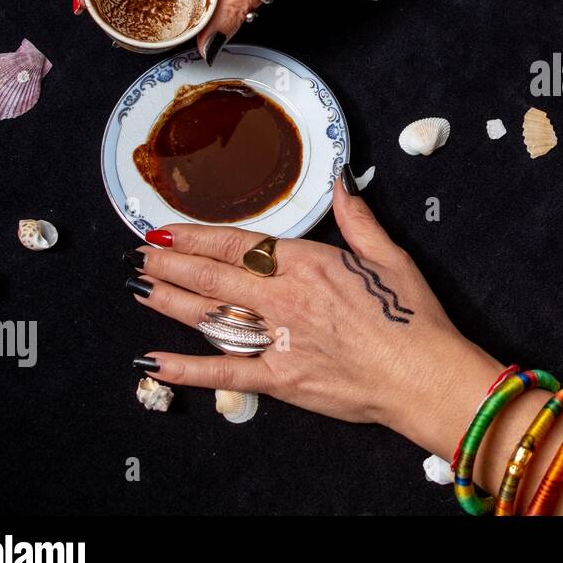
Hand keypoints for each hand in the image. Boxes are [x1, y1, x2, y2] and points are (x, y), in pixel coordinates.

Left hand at [128, 175, 480, 426]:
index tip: (169, 231)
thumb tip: (342, 182)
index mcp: (309, 265)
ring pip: (211, 317)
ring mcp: (278, 341)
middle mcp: (285, 299)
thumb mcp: (390, 257)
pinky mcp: (280, 380)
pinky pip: (223, 373)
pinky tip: (153, 362)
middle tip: (140, 256)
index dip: (198, 237)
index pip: (240, 245)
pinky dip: (186, 369)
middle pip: (215, 276)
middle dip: (172, 264)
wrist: (423, 374)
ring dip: (171, 302)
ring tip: (140, 288)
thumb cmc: (412, 317)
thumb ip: (358, 220)